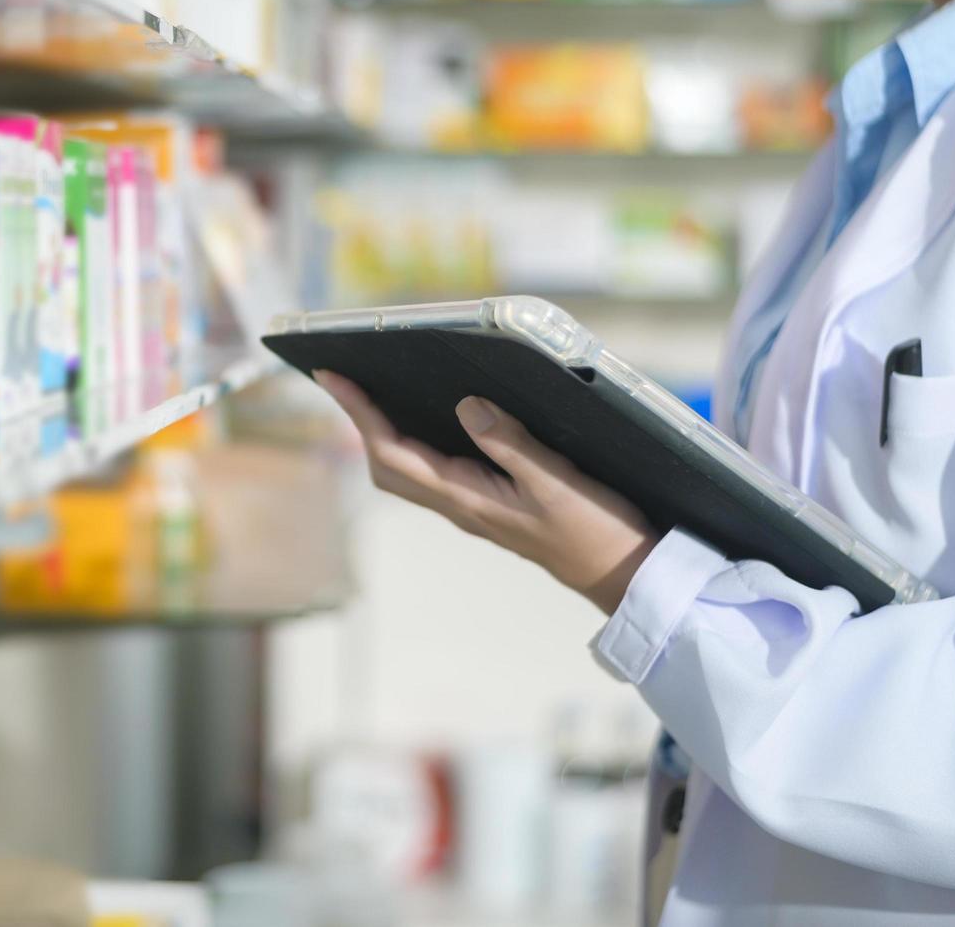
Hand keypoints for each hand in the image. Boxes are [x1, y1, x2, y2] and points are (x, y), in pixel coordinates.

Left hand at [316, 370, 659, 614]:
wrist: (622, 576)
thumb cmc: (595, 531)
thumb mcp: (557, 481)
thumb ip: (511, 443)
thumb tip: (467, 406)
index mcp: (469, 499)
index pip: (393, 455)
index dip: (359, 415)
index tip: (332, 378)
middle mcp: (462, 506)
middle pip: (389, 467)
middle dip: (362, 422)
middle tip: (346, 379)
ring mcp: (475, 508)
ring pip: (410, 472)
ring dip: (385, 433)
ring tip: (375, 393)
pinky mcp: (492, 506)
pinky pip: (438, 474)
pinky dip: (418, 443)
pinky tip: (432, 420)